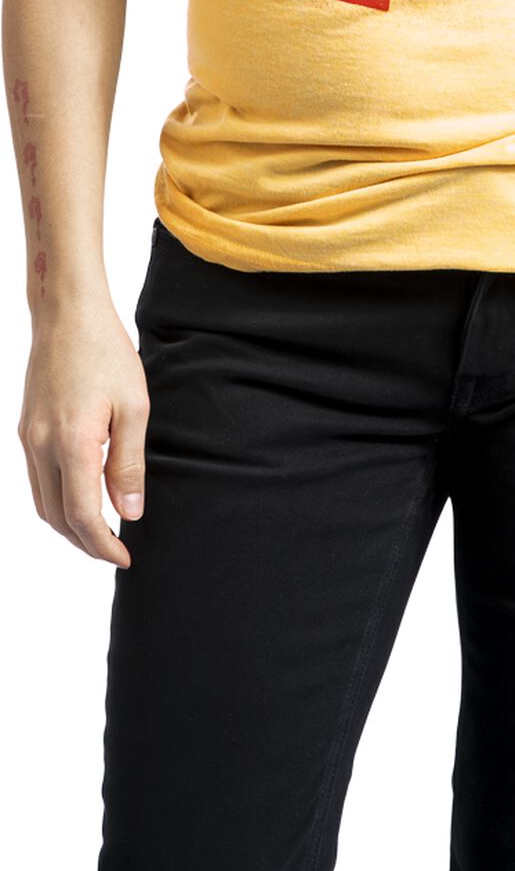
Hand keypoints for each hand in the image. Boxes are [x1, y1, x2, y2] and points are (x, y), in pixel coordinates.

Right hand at [18, 294, 149, 568]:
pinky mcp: (26, 428)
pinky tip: (79, 497)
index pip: (82, 515)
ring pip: (41, 503)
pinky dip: (55, 501)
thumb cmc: (106, 352)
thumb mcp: (133, 407)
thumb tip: (130, 511)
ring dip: (68, 525)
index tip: (125, 556)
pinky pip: (36, 480)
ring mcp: (29, 437)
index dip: (103, 545)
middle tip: (115, 550)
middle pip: (57, 518)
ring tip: (100, 532)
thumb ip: (129, 463)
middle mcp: (41, 445)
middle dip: (85, 543)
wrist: (67, 313)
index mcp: (71, 443)